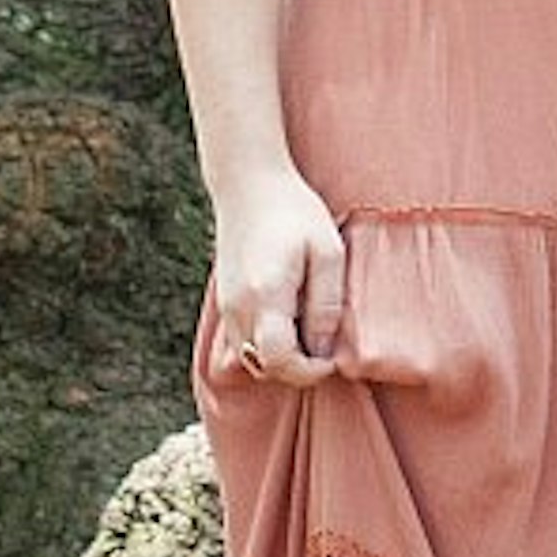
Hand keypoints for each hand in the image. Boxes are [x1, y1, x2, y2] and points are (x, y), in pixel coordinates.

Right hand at [207, 164, 347, 385]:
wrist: (248, 184)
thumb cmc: (294, 211)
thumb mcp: (327, 251)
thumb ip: (326, 304)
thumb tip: (325, 349)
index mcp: (266, 295)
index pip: (279, 360)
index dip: (309, 371)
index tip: (332, 359)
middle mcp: (239, 308)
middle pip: (264, 367)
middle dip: (297, 369)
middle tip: (325, 348)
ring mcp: (227, 307)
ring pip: (251, 359)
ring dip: (281, 358)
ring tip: (308, 331)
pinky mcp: (225, 303)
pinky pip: (243, 342)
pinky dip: (266, 345)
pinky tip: (289, 320)